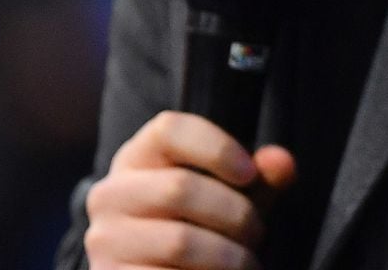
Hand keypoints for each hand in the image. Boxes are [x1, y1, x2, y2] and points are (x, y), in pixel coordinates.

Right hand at [84, 111, 296, 269]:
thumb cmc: (204, 229)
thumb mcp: (233, 200)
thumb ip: (260, 180)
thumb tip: (283, 162)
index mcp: (137, 159)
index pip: (168, 130)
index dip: (216, 148)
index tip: (250, 174)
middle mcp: (110, 194)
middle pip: (179, 187)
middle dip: (235, 214)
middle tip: (257, 233)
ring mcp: (105, 240)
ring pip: (179, 240)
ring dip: (229, 256)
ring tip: (246, 263)